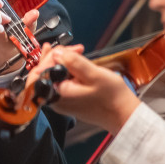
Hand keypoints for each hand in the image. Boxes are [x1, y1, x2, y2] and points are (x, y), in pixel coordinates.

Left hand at [24, 43, 140, 133]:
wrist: (124, 115)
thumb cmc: (112, 98)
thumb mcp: (94, 74)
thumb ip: (74, 62)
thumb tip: (57, 52)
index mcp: (58, 95)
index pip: (40, 72)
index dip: (50, 57)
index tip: (64, 49)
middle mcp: (56, 100)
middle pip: (44, 74)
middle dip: (55, 57)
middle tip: (71, 48)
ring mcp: (62, 101)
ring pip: (52, 77)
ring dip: (61, 61)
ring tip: (74, 51)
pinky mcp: (69, 100)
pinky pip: (61, 82)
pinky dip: (66, 70)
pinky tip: (73, 62)